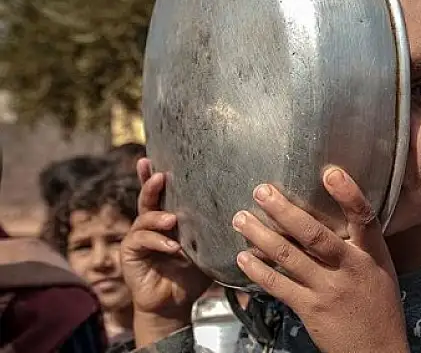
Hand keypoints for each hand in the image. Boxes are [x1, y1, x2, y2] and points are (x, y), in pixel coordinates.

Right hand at [121, 159, 211, 344]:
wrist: (174, 304)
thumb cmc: (191, 274)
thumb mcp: (207, 249)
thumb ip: (216, 232)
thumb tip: (249, 216)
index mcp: (166, 219)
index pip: (161, 193)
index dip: (153, 175)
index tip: (152, 157)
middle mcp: (150, 225)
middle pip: (147, 199)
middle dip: (150, 184)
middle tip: (160, 175)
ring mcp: (138, 238)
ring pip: (143, 219)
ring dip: (158, 217)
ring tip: (172, 219)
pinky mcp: (130, 255)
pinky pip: (140, 242)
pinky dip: (157, 242)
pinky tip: (172, 246)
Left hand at [231, 167, 408, 352]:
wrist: (377, 351)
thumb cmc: (378, 306)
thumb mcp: (381, 269)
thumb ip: (360, 243)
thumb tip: (333, 213)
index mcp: (371, 255)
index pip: (364, 218)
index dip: (348, 194)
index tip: (330, 172)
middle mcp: (350, 268)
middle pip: (314, 235)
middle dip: (284, 211)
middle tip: (261, 191)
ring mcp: (328, 290)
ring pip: (289, 257)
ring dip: (261, 236)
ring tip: (240, 219)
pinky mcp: (310, 309)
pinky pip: (279, 286)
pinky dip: (259, 271)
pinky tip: (242, 258)